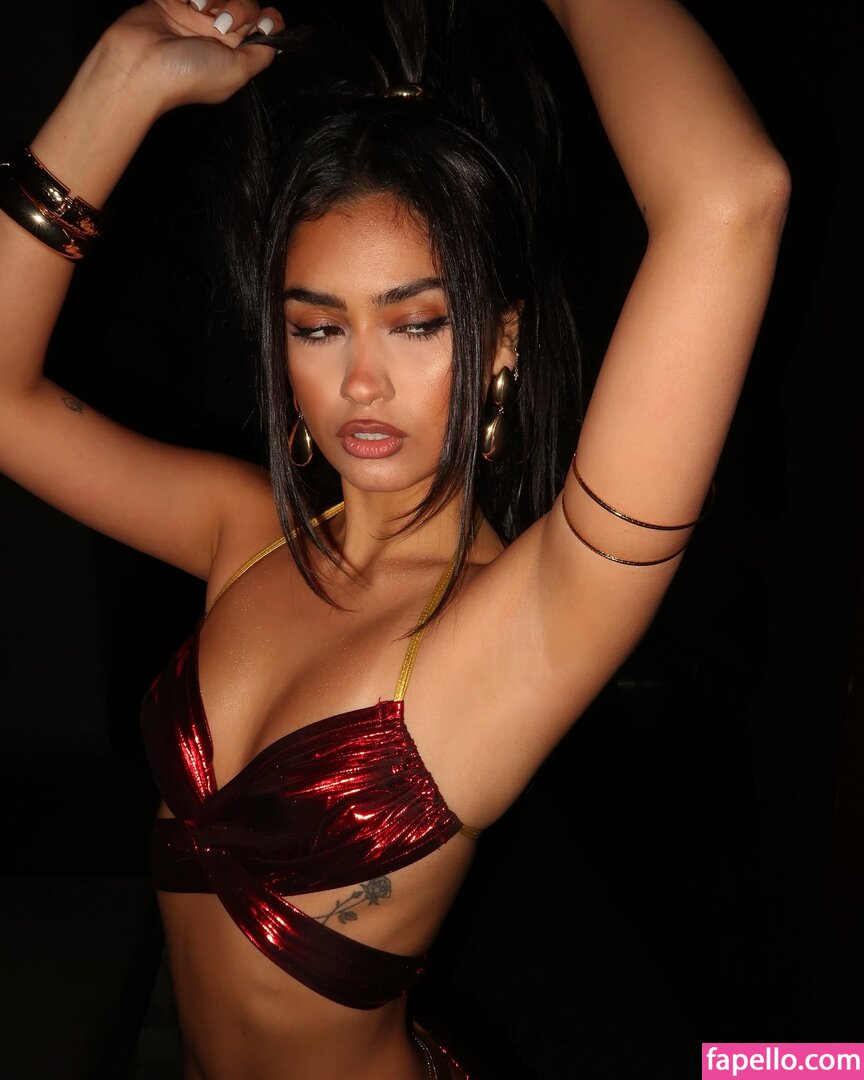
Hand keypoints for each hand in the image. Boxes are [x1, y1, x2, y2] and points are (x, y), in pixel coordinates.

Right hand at [96, 0, 284, 114]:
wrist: (138, 67)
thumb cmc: (187, 76)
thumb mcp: (236, 73)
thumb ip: (261, 54)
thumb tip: (277, 38)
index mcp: (235, 55)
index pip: (263, 28)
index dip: (269, 20)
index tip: (264, 21)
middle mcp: (218, 35)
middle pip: (246, 3)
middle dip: (240, 8)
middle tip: (222, 24)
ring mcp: (196, 16)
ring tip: (199, 9)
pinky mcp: (174, 0)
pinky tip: (187, 1)